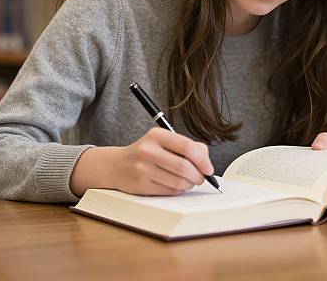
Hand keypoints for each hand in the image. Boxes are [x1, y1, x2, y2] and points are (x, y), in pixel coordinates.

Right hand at [70, 127, 213, 196]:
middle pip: (184, 167)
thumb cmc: (147, 152)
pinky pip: (169, 191)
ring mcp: (143, 169)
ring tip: (188, 181)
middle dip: (198, 176)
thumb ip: (187, 146)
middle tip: (201, 177)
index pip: (187, 147)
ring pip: (178, 182)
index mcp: (157, 135)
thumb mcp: (164, 141)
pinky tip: (175, 185)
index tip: (209, 168)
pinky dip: (178, 190)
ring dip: (189, 184)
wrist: (117, 166)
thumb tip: (206, 161)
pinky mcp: (141, 185)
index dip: (202, 160)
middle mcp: (148, 150)